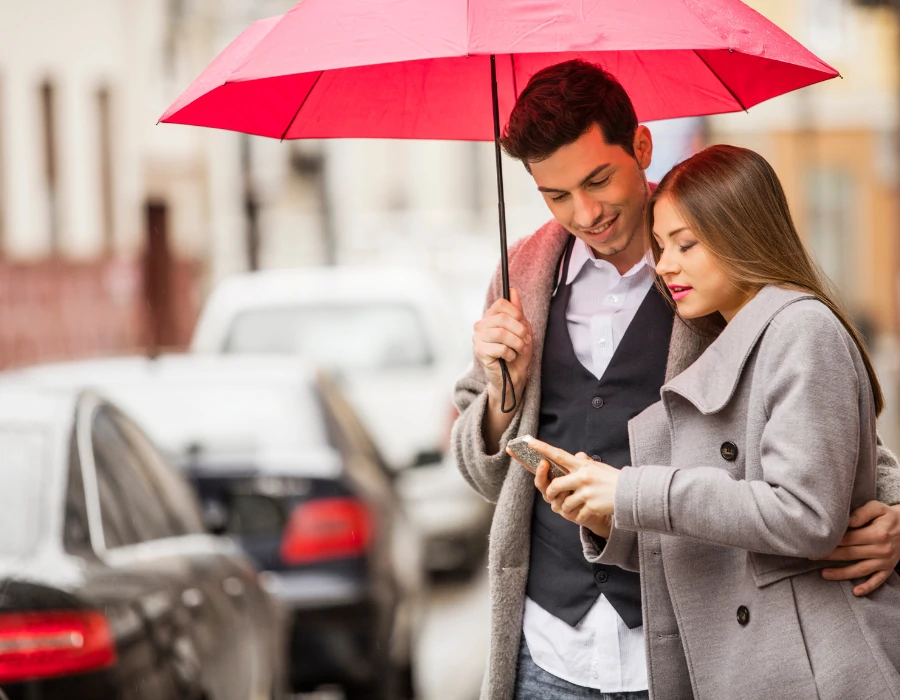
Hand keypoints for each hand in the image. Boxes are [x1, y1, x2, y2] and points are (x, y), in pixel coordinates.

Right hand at [473, 288, 532, 403]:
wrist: (514, 376)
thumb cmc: (517, 353)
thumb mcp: (522, 329)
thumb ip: (517, 311)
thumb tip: (513, 291)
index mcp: (490, 317)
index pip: (501, 304)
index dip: (516, 312)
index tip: (523, 323)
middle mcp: (481, 325)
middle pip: (502, 318)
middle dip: (520, 330)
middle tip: (526, 341)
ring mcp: (478, 338)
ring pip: (501, 333)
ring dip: (517, 343)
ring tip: (520, 350)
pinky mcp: (479, 352)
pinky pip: (499, 348)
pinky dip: (510, 354)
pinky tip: (509, 357)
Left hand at [527, 439, 619, 536]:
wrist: (632, 493)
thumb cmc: (612, 480)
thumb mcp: (598, 467)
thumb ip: (583, 464)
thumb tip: (575, 457)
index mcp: (582, 465)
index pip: (558, 455)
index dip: (542, 448)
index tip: (529, 442)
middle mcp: (582, 477)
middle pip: (555, 485)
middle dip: (551, 493)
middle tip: (551, 495)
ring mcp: (586, 492)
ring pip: (564, 503)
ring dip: (567, 507)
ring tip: (576, 505)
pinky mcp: (591, 505)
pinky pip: (577, 514)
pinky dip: (580, 515)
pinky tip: (588, 512)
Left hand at [815, 501, 899, 595]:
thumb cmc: (887, 516)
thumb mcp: (876, 508)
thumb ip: (861, 513)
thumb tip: (847, 521)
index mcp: (877, 534)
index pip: (848, 539)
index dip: (831, 541)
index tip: (815, 543)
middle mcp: (882, 549)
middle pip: (850, 554)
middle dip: (829, 556)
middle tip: (810, 556)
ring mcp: (886, 561)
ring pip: (860, 570)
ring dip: (842, 573)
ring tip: (824, 574)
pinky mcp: (889, 568)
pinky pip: (878, 580)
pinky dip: (868, 587)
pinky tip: (855, 592)